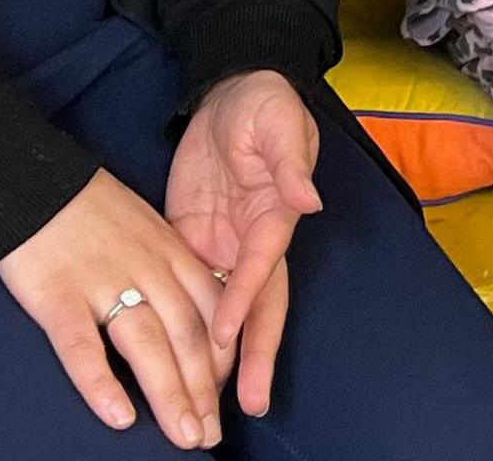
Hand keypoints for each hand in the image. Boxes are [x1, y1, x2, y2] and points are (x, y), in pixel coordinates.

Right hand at [0, 169, 227, 448]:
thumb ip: (171, 269)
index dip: (222, 360)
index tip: (225, 398)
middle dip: (203, 391)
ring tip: (185, 435)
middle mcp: (147, 268)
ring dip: (170, 395)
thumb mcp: (147, 227)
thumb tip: (192, 319)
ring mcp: (103, 281)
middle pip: (187, 336)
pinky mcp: (58, 294)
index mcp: (171, 252)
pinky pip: (82, 346)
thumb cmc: (88, 209)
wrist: (29, 177)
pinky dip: (101, 383)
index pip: (212, 313)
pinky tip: (118, 416)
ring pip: (147, 345)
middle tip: (210, 434)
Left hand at [167, 69, 324, 418]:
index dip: (243, 303)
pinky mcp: (194, 238)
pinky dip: (192, 327)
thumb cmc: (265, 103)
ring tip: (212, 400)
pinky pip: (194, 290)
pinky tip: (184, 360)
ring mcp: (225, 244)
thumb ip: (290, 162)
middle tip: (248, 404)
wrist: (233, 88)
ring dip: (224, 354)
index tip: (227, 336)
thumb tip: (308, 200)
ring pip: (226, 310)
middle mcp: (253, 241)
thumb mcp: (279, 124)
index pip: (260, 269)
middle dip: (253, 355)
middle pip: (257, 307)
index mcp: (276, 216)